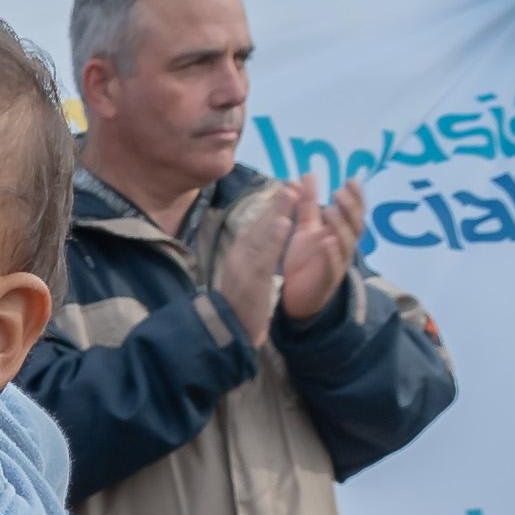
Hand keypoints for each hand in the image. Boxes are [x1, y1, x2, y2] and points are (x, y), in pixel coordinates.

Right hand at [215, 183, 305, 343]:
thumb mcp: (244, 274)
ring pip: (262, 235)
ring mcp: (243, 267)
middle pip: (259, 225)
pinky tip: (284, 224)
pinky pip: (264, 257)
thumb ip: (253, 255)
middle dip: (276, 203)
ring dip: (277, 212)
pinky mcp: (250, 281)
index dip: (272, 206)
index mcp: (240, 254)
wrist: (222, 332)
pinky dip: (273, 239)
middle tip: (292, 182)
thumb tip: (264, 235)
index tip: (287, 187)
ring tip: (291, 194)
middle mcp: (240, 255)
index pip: (257, 225)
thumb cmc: (237, 304)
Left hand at [276, 182, 367, 324]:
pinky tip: (327, 242)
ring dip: (341, 227)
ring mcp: (338, 263)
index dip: (356, 196)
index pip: (354, 211)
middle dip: (350, 208)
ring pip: (346, 244)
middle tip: (338, 193)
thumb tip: (308, 174)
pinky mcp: (327, 280)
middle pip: (355, 225)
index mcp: (340, 232)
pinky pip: (332, 266)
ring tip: (331, 211)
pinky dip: (332, 253)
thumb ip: (308, 203)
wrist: (297, 296)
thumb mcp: (306, 227)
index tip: (351, 180)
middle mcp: (343, 246)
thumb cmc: (306, 260)